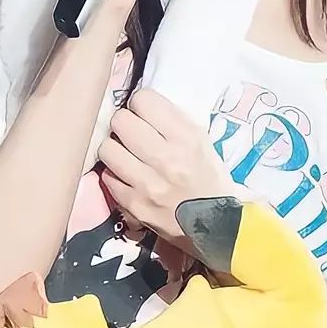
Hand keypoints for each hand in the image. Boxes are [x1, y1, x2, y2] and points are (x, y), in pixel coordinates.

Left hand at [97, 88, 242, 256]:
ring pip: (107, 148)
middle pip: (120, 121)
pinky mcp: (134, 206)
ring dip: (115, 148)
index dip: (141, 104)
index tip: (144, 114)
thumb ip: (172, 121)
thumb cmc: (209, 179)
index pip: (143, 101)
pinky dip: (116, 175)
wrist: (219, 227)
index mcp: (187, 138)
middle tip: (132, 133)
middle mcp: (166, 159)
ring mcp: (148, 184)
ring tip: (126, 154)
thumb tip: (139, 105)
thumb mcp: (202, 142)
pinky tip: (128, 177)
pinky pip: (108, 178)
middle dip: (124, 124)